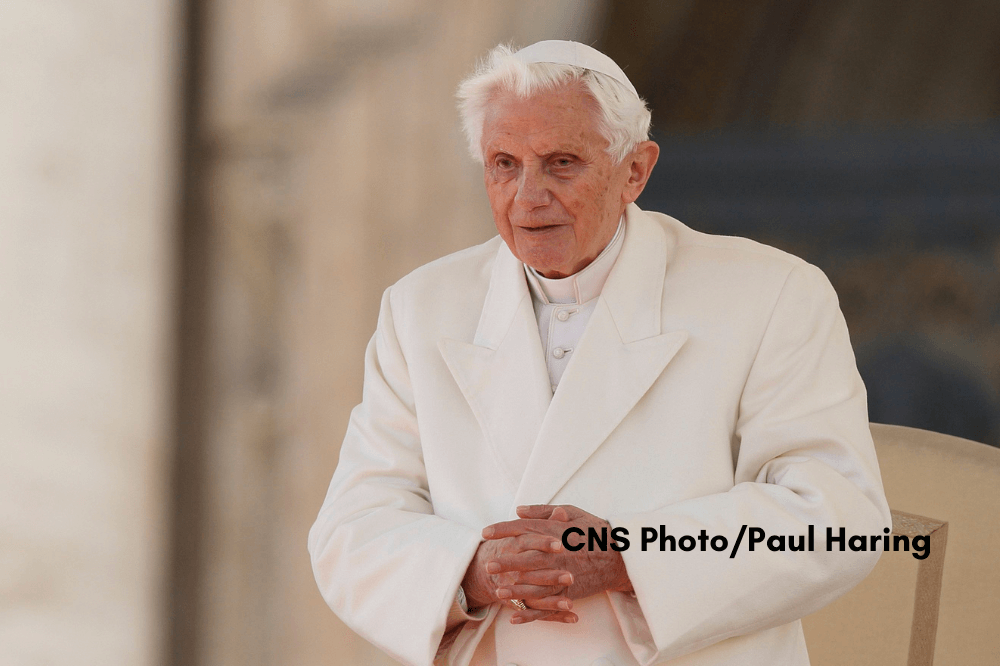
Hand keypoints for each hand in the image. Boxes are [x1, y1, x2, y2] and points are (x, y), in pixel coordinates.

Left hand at [481, 504, 632, 622]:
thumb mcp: (572, 512)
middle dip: (505, 562)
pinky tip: (514, 616)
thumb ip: (543, 511)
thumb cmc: (594, 531)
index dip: (502, 530)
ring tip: (497, 590)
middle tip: (488, 565)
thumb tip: (519, 510)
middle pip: (525, 557)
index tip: (486, 532)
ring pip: (533, 584)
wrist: (620, 555)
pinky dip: (530, 612)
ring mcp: (562, 574)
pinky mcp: (567, 591)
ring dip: (514, 588)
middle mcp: (556, 553)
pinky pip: (546, 604)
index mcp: (554, 531)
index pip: (523, 529)